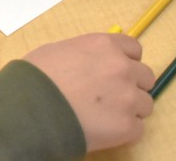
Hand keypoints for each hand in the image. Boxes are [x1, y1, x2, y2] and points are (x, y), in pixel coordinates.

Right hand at [24, 33, 153, 152]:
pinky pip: (137, 128)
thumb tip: (88, 65)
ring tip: (106, 115)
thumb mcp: (57, 51)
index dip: (126, 60)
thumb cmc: (35, 76)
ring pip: (145, 104)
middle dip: (131, 85)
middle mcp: (122, 67)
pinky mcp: (127, 126)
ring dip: (130, 109)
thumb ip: (84, 55)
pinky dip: (124, 130)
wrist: (30, 108)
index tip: (115, 70)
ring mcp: (127, 97)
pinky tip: (103, 129)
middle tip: (111, 95)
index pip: (134, 48)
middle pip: (145, 76)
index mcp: (104, 45)